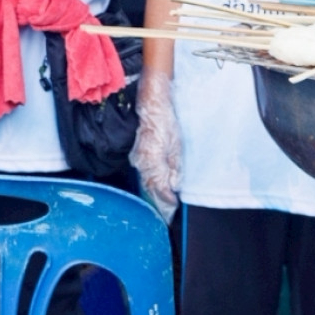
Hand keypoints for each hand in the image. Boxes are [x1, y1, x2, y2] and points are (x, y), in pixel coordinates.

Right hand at [131, 71, 180, 221]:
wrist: (152, 103)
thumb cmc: (166, 122)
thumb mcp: (176, 145)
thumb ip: (174, 167)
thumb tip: (173, 185)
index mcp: (153, 160)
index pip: (159, 186)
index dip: (166, 198)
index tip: (173, 206)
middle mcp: (142, 161)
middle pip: (151, 186)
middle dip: (160, 198)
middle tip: (168, 210)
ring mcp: (138, 157)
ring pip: (147, 180)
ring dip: (155, 191)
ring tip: (163, 201)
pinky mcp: (138, 153)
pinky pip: (144, 171)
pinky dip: (151, 180)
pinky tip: (157, 185)